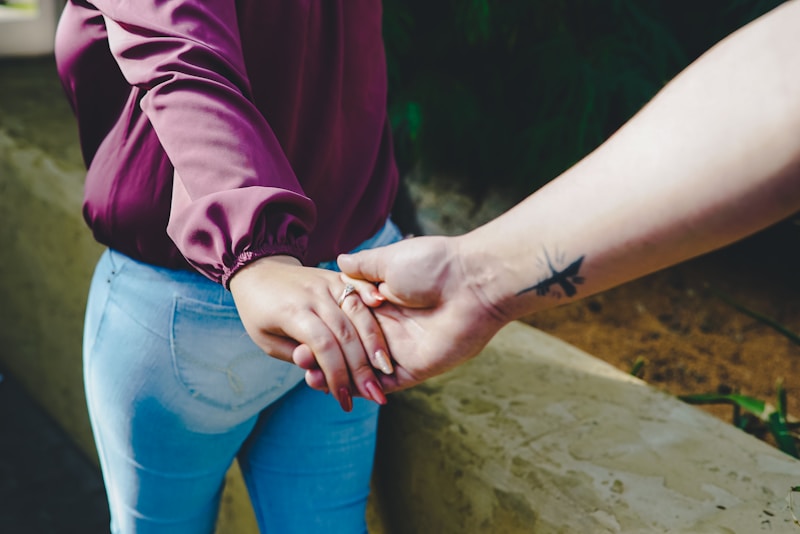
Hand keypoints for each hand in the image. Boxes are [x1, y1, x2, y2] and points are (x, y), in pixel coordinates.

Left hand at [229, 255, 391, 409]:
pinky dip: (376, 312)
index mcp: (292, 311)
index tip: (345, 399)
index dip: (336, 374)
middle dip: (361, 368)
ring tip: (386, 371)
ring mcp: (328, 283)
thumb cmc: (260, 312)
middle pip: (346, 333)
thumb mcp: (266, 339)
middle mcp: (313, 295)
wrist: (260, 270)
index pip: (323, 345)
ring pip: (359, 314)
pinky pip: (362, 292)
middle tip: (375, 396)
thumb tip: (318, 369)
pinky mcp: (338, 277)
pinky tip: (386, 328)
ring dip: (375, 346)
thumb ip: (294, 353)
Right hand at [297, 236, 508, 392]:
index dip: (322, 330)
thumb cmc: (434, 264)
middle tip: (298, 357)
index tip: (297, 333)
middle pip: (350, 350)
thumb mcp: (389, 261)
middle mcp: (390, 329)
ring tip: (309, 376)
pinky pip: (384, 385)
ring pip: (363, 371)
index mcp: (382, 304)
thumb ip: (363, 267)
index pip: (346, 323)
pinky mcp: (416, 369)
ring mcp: (402, 351)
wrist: (473, 280)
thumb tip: (340, 260)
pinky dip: (361, 389)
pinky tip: (337, 387)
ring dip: (336, 376)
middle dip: (322, 356)